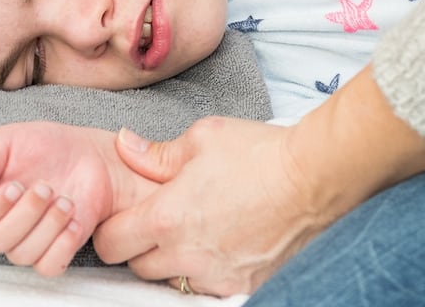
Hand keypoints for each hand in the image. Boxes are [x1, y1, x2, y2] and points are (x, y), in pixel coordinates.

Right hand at [0, 121, 156, 276]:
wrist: (87, 154)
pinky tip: (74, 222)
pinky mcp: (55, 250)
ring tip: (65, 201)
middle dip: (25, 213)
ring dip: (47, 225)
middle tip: (46, 187)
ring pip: (21, 255)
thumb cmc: (44, 146)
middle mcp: (2, 225)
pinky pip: (48, 267)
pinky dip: (62, 246)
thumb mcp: (6, 139)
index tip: (14, 187)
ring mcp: (28, 240)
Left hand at [93, 67, 424, 295]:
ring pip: (173, 281)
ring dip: (174, 262)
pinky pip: (209, 287)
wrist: (315, 177)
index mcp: (166, 217)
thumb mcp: (203, 137)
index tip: (124, 217)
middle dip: (141, 247)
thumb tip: (125, 146)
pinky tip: (222, 244)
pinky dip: (208, 271)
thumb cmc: (261, 154)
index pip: (110, 243)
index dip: (112, 229)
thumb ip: (156, 152)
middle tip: (161, 222)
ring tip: (195, 232)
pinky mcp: (243, 284)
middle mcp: (186, 255)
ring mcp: (216, 275)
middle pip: (137, 268)